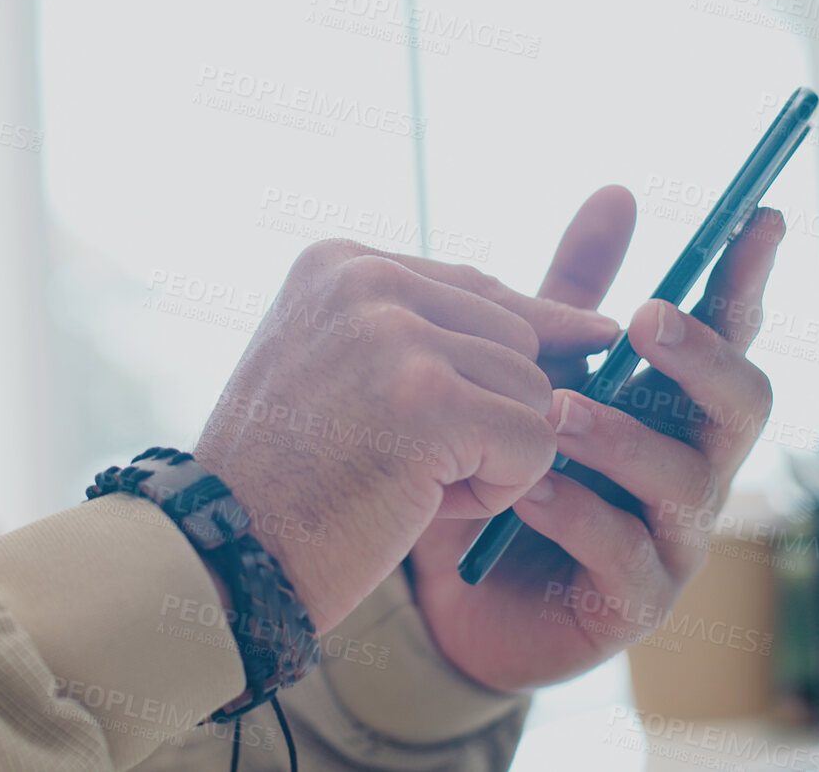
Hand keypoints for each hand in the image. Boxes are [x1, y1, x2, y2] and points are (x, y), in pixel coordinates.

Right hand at [193, 238, 619, 632]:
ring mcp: (395, 336)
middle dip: (486, 414)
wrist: (223, 557)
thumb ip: (440, 334)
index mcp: (340, 261)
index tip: (447, 425)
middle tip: (403, 464)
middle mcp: (366, 279)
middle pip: (517, 337)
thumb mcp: (351, 376)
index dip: (491, 365)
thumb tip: (595, 324)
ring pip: (533, 390)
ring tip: (405, 484)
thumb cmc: (290, 479)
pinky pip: (534, 439)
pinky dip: (498, 491)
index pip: (479, 291)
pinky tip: (424, 506)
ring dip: (491, 457)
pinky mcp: (430, 400)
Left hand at [408, 186, 782, 691]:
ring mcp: (675, 536)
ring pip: (686, 479)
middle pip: (745, 404)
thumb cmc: (509, 468)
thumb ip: (575, 294)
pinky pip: (623, 550)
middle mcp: (697, 465)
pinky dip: (574, 512)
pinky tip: (524, 487)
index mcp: (680, 404)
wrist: (453, 594)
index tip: (761, 215)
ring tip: (557, 411)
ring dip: (623, 438)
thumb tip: (619, 190)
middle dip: (705, 358)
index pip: (733, 333)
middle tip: (650, 320)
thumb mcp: (532, 373)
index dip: (750, 277)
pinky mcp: (635, 600)